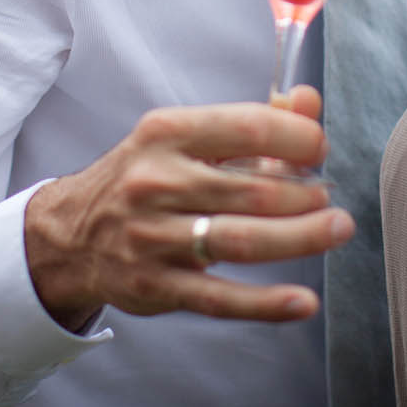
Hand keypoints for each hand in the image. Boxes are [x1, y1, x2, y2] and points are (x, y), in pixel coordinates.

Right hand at [24, 86, 352, 330]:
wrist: (70, 234)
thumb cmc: (144, 178)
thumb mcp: (185, 137)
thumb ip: (252, 121)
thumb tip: (309, 102)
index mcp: (168, 134)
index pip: (248, 126)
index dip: (298, 137)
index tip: (319, 149)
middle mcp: (157, 182)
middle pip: (253, 189)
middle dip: (305, 193)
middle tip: (328, 197)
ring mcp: (154, 238)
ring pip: (241, 240)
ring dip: (300, 237)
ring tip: (337, 229)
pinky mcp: (156, 286)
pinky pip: (219, 298)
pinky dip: (266, 303)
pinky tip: (303, 301)